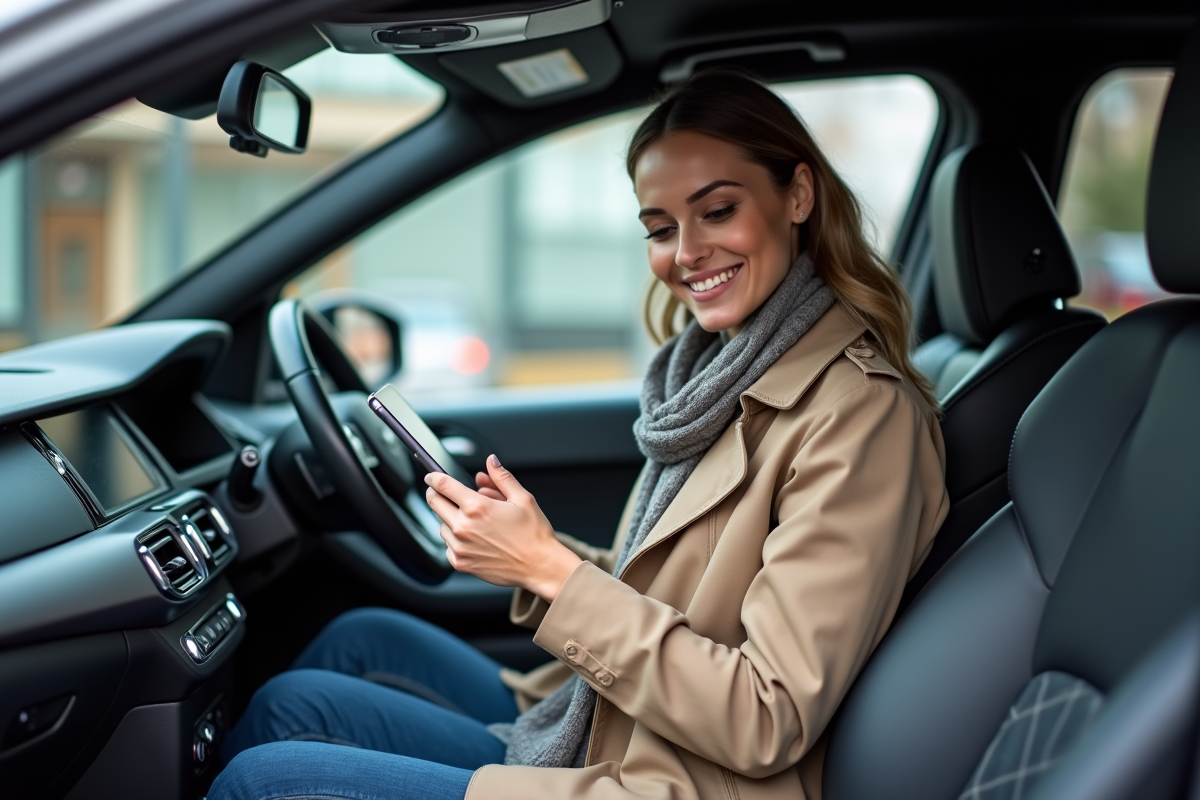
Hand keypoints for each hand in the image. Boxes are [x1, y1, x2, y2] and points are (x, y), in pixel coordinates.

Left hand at [424, 455, 581, 601]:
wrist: (539, 566)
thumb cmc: (534, 534)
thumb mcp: (522, 498)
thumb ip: (502, 477)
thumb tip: (491, 462)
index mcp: (477, 507)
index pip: (443, 485)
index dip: (434, 477)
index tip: (431, 477)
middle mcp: (464, 526)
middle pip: (434, 503)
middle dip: (437, 494)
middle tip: (445, 494)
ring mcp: (460, 547)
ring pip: (441, 525)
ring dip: (449, 518)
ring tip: (473, 520)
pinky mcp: (460, 563)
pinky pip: (447, 545)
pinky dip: (455, 539)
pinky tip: (473, 538)